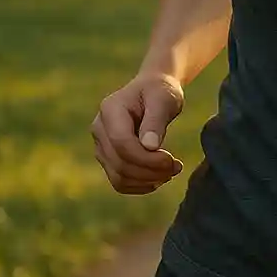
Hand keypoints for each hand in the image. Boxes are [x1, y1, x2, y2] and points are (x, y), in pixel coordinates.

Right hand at [91, 72, 184, 194]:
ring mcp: (101, 145)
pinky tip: (159, 177)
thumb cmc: (160, 91)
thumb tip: (150, 147)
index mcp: (110, 109)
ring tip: (171, 171)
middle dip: (151, 171)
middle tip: (177, 166)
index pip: (121, 142)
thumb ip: (156, 121)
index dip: (146, 158)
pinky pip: (120, 182)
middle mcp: (99, 128)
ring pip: (118, 177)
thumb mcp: (164, 99)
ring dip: (147, 181)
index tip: (171, 160)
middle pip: (120, 163)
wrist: (152, 91)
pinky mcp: (108, 158)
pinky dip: (140, 185)